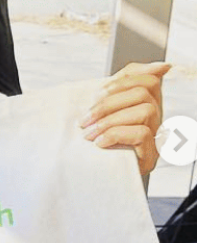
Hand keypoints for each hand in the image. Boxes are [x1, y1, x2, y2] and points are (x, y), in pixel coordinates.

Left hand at [81, 60, 171, 175]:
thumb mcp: (103, 111)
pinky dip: (116, 135)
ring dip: (110, 120)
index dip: (122, 80)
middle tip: (85, 119)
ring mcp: (157, 137)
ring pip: (146, 110)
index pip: (147, 78)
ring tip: (89, 133)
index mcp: (145, 104)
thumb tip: (159, 65)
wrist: (91, 177)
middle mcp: (156, 118)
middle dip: (108, 103)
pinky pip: (142, 133)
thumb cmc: (96, 143)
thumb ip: (120, 87)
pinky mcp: (151, 155)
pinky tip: (100, 143)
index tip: (96, 93)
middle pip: (144, 92)